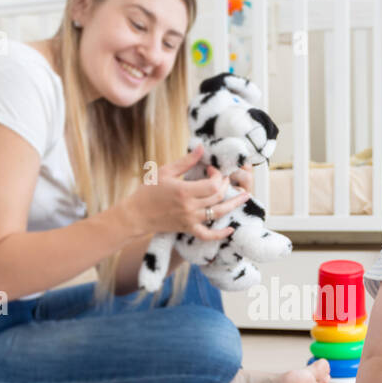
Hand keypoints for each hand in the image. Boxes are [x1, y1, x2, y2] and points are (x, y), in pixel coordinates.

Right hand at [118, 145, 250, 240]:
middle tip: (224, 178)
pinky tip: (231, 229)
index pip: (214, 184)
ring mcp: (190, 220)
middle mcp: (190, 207)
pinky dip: (220, 234)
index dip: (218, 175)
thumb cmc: (148, 191)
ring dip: (234, 205)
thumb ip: (186, 161)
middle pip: (218, 197)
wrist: (136, 214)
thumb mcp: (166, 171)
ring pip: (218, 213)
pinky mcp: (188, 229)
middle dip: (226, 185)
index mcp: (184, 191)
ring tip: (245, 196)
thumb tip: (202, 147)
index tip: (211, 169)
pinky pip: (208, 235)